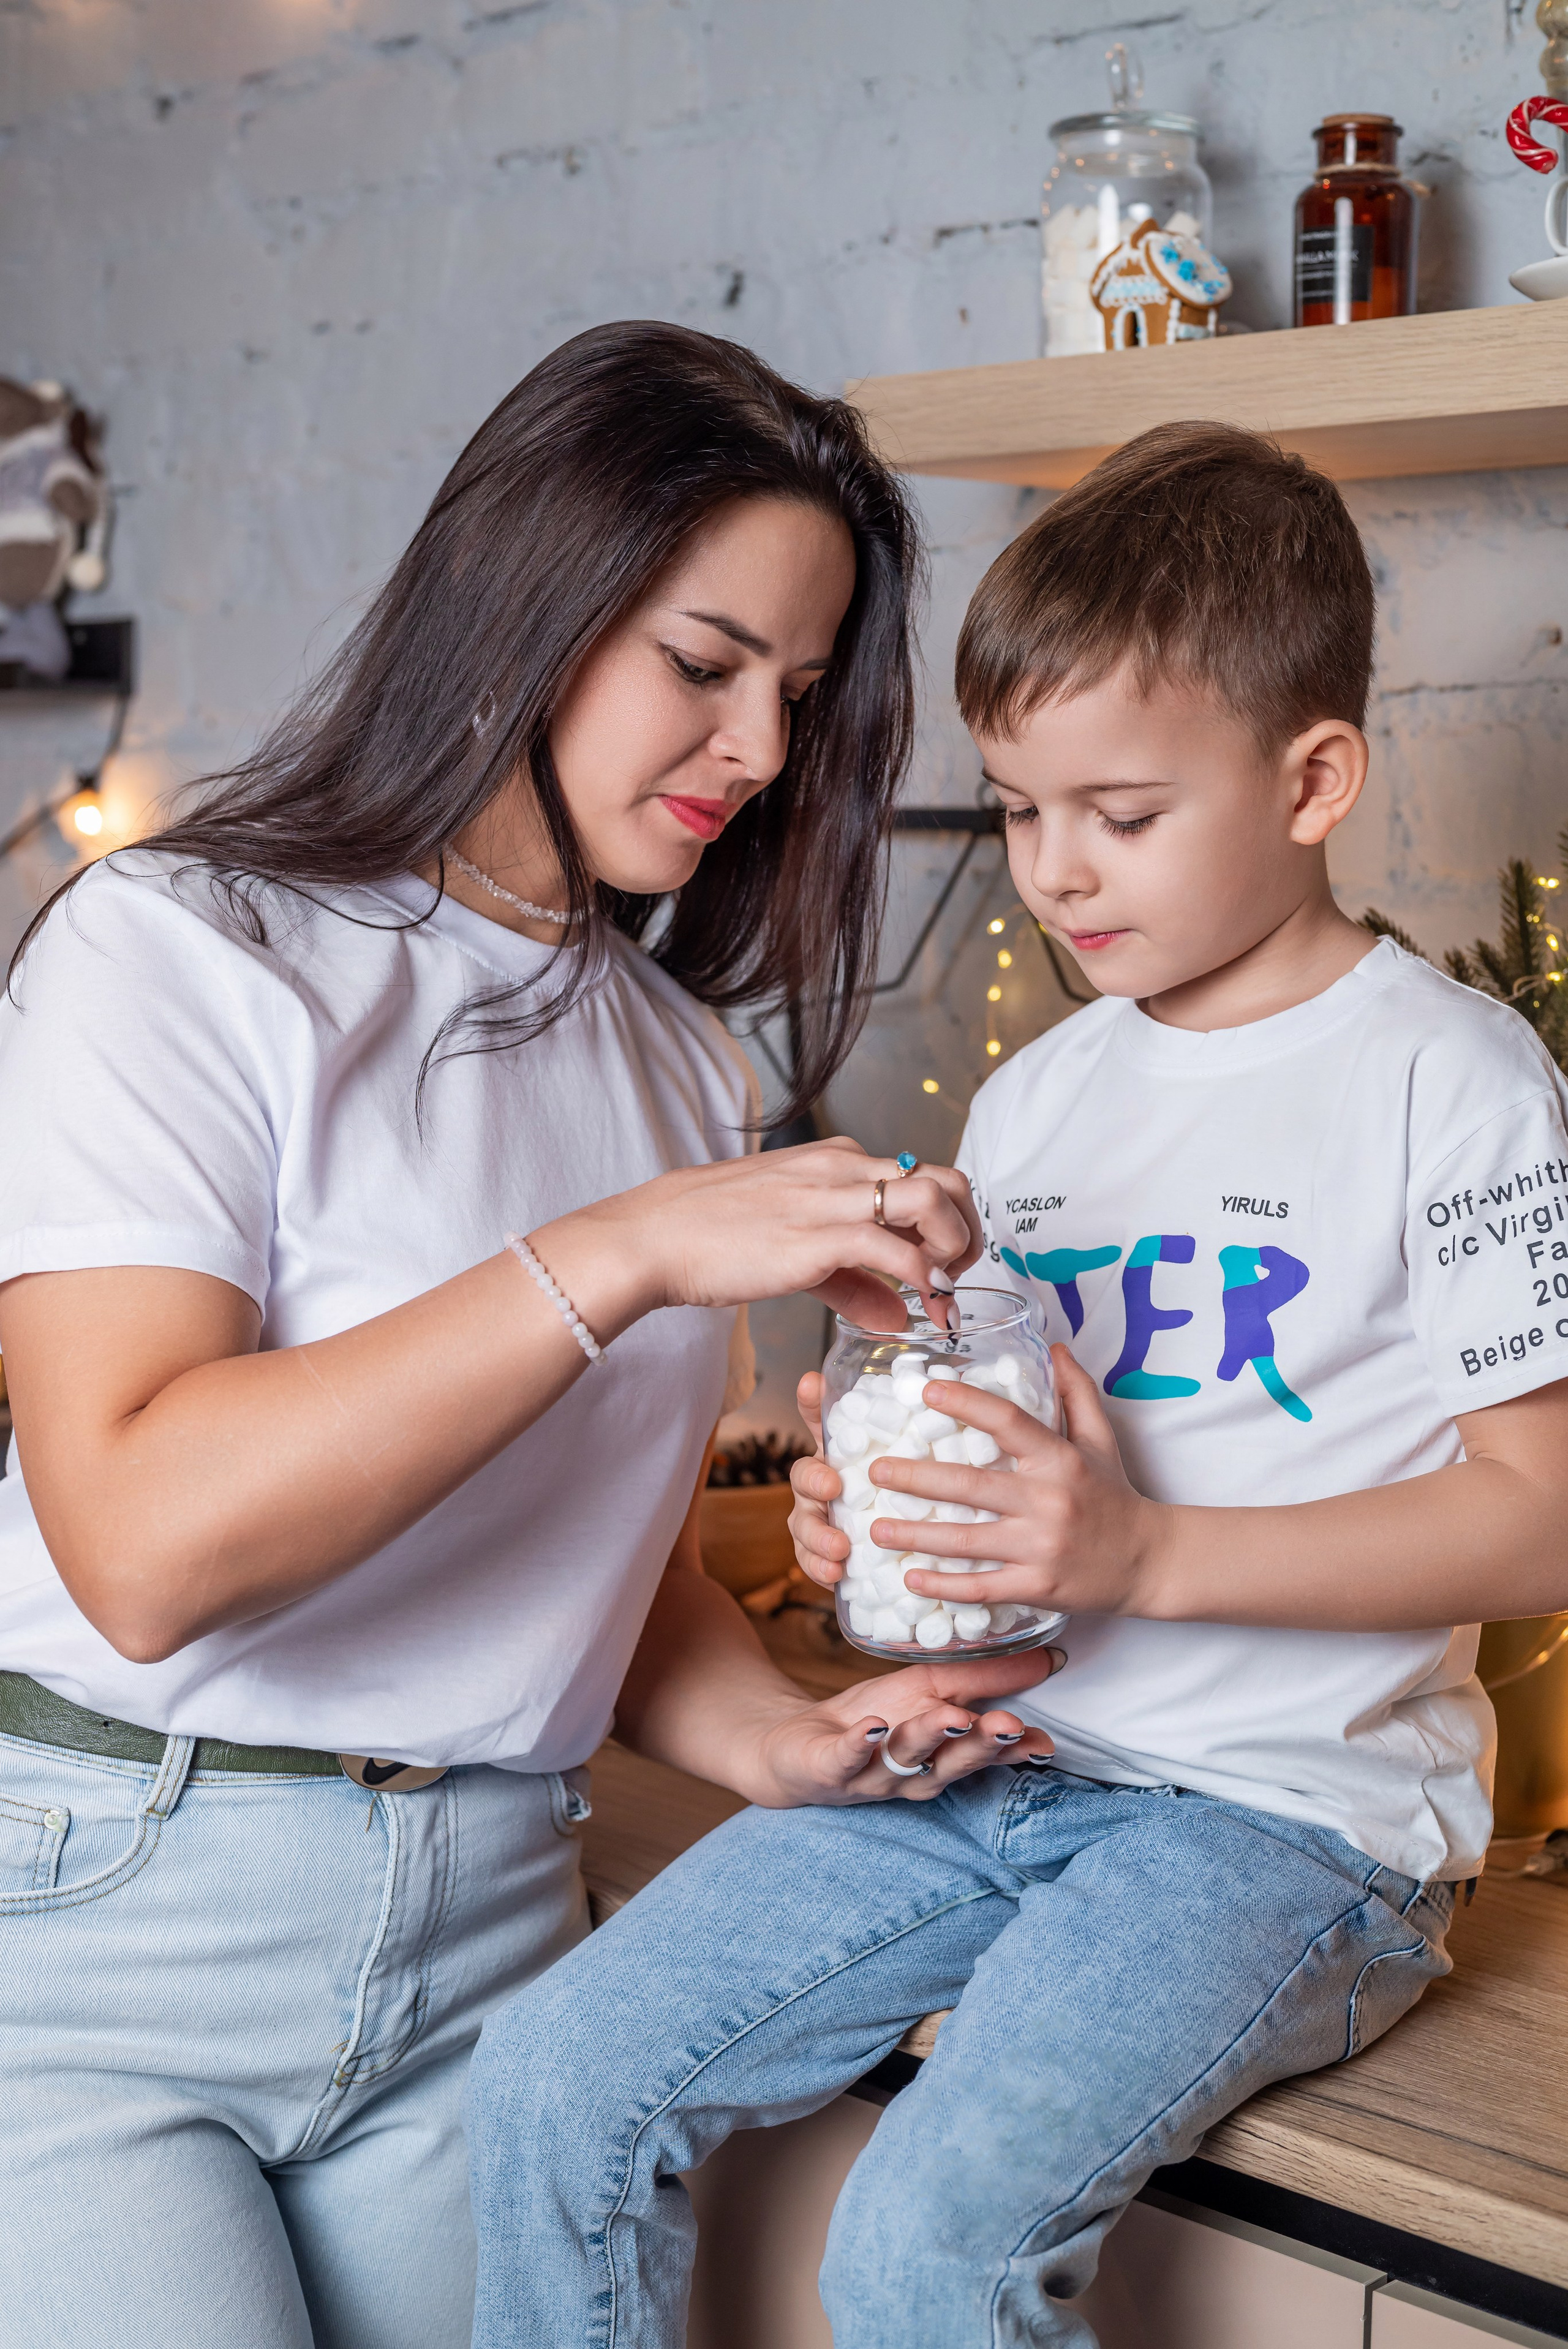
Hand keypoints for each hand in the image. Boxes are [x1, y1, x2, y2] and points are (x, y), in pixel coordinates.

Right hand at [539, 1138, 980, 1335]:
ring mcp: (831, 1198)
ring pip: (932, 1199)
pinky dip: (920, 1278)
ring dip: (955, 1247)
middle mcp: (843, 1169)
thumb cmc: (713, 1238)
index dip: (951, 1222)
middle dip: (970, 1230)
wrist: (654, 1236)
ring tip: (943, 1290)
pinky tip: (917, 1307)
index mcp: (838, 1161)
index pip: (923, 1173)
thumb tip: (897, 1315)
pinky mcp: (816, 1235)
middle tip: (959, 1277)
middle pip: (946, 1177)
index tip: (947, 1266)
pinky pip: (893, 1248)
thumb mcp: (795, 1251)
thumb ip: (853, 1281)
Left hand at [745, 1652, 1062, 1807]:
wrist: (798, 1743)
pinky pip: (844, 1758)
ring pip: (905, 1759)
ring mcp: (870, 1775)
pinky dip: (858, 1744)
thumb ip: (984, 1679)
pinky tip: (870, 1726)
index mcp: (942, 1756)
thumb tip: (1048, 1657)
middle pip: (951, 1762)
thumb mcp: (930, 1689)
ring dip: (928, 1737)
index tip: (1044, 1744)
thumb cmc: (873, 1717)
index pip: (984, 1755)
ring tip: (949, 1715)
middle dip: (980, 1745)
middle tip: (1006, 1727)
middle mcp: (913, 1774)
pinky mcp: (828, 1768)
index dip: (1013, 1751)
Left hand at [792, 1349, 1164, 1615]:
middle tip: (874, 1470)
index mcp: (1060, 1459)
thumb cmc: (1116, 1496)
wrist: (1152, 1561)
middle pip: (970, 1486)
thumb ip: (1076, 1392)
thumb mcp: (1102, 1439)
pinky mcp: (1039, 1587)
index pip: (1008, 1423)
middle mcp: (1049, 1501)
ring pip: (967, 1541)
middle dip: (915, 1478)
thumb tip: (1053, 1347)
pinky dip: (944, 1585)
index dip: (967, 1404)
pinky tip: (911, 1578)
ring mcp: (1042, 1547)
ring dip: (915, 1535)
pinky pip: (982, 1587)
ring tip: (874, 1527)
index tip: (927, 1390)